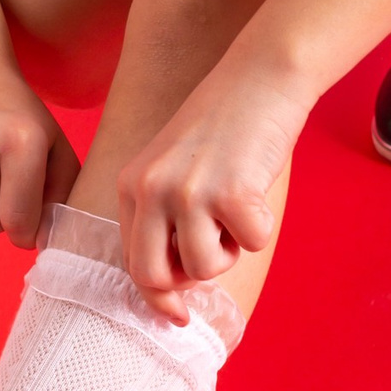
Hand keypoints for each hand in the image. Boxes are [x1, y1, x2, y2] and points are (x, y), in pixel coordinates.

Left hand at [116, 57, 307, 319]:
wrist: (260, 78)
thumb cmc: (224, 127)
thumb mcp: (173, 167)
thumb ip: (164, 217)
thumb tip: (174, 286)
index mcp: (130, 185)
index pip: (131, 262)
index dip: (157, 295)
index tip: (177, 313)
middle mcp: (149, 190)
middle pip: (154, 276)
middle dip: (189, 278)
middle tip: (216, 249)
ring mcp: (187, 192)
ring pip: (205, 266)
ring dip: (230, 248)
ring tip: (236, 206)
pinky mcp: (229, 192)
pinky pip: (250, 244)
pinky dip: (261, 227)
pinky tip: (256, 190)